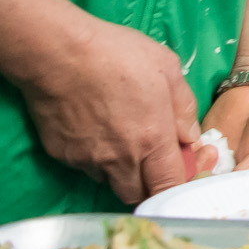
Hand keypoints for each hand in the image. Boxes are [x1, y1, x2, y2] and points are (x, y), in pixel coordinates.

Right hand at [0, 0, 200, 201]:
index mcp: (152, 139)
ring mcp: (88, 160)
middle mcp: (120, 159)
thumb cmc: (118, 55)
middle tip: (155, 163)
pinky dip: (97, 160)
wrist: (59, 54)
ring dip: (123, 173)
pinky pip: (86, 168)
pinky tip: (98, 132)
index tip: (183, 169)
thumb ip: (184, 108)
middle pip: (138, 194)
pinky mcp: (62, 155)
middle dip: (150, 185)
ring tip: (124, 141)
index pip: (169, 185)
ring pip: (110, 182)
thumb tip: (190, 136)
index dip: (179, 184)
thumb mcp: (168, 69)